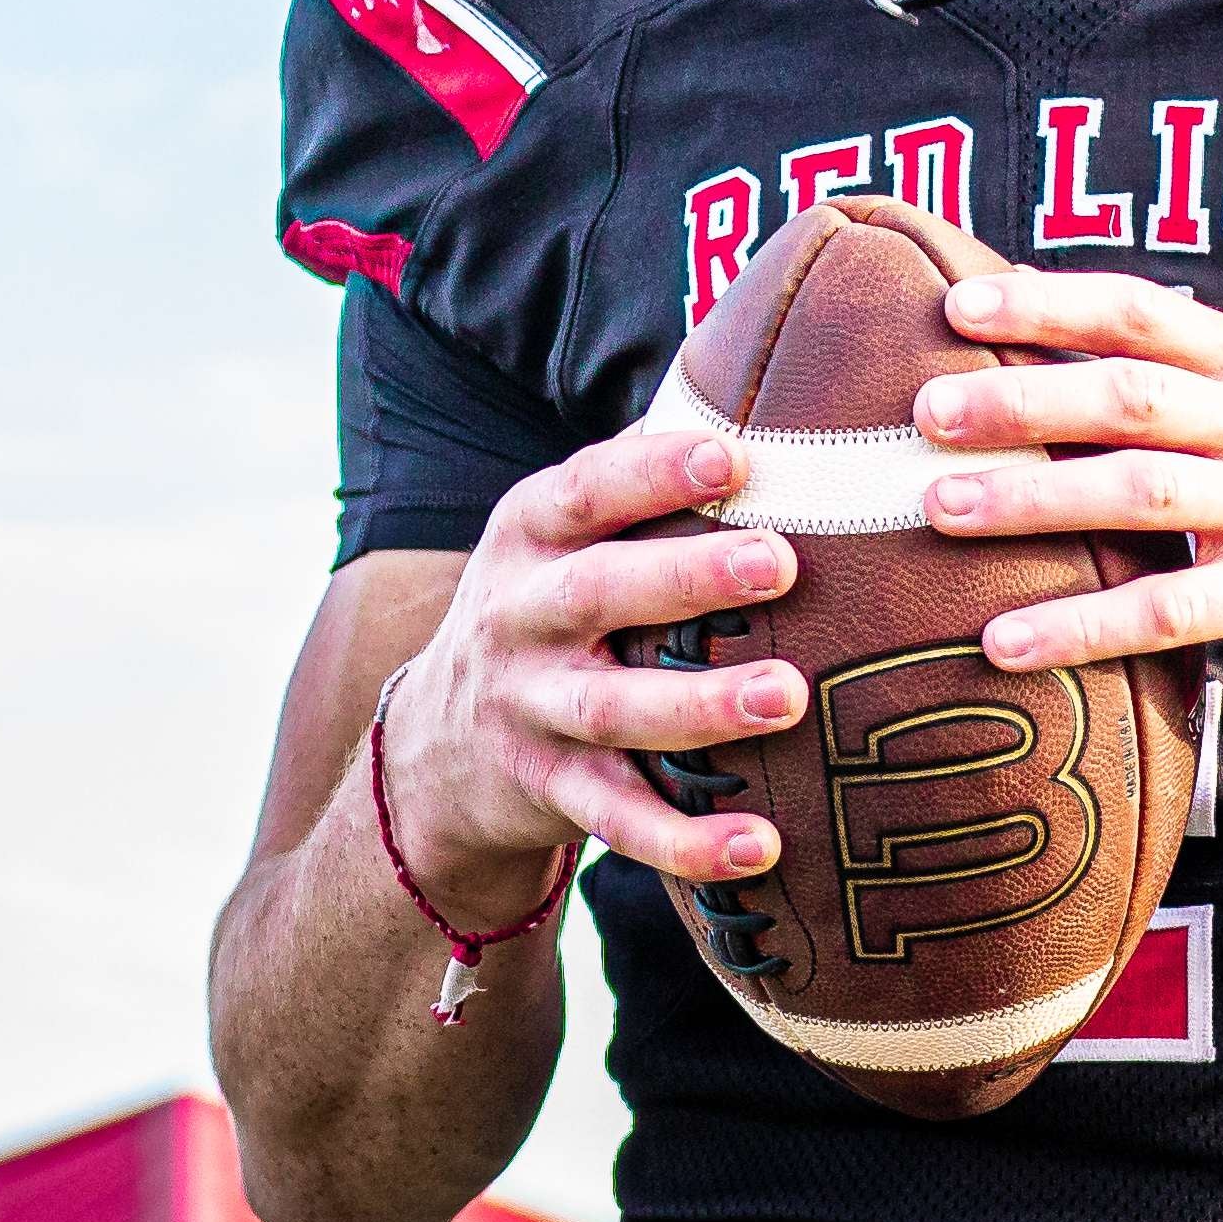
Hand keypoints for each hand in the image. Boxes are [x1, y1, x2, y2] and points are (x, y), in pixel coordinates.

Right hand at [378, 428, 807, 909]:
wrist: (436, 746)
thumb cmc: (551, 599)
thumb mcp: (564, 529)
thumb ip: (641, 473)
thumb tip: (769, 378)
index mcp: (530, 532)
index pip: (586, 489)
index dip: (654, 472)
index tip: (732, 458)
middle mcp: (520, 616)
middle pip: (599, 593)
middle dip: (687, 577)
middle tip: (782, 563)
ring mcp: (530, 710)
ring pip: (613, 712)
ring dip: (700, 707)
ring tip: (786, 694)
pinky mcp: (550, 793)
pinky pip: (618, 822)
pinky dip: (685, 839)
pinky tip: (758, 843)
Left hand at [914, 269, 1222, 735]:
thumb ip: (1180, 392)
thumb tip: (1032, 364)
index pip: (1138, 311)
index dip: (1044, 301)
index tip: (951, 304)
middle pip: (1129, 393)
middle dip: (1019, 397)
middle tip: (919, 412)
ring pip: (1142, 490)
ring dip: (1033, 499)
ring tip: (935, 510)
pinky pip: (1171, 607)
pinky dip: (1083, 623)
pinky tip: (1007, 642)